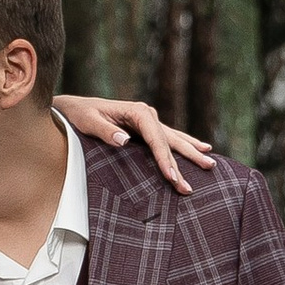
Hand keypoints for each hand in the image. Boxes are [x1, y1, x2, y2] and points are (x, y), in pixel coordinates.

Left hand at [53, 93, 213, 196]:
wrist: (74, 107)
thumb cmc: (79, 115)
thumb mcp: (87, 122)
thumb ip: (105, 131)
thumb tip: (124, 140)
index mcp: (136, 112)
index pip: (156, 139)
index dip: (165, 159)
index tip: (172, 177)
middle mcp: (146, 114)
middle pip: (171, 140)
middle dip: (186, 159)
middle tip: (202, 175)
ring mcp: (149, 120)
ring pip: (175, 139)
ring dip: (192, 152)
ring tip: (210, 163)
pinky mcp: (147, 127)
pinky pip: (169, 138)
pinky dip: (186, 144)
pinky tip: (202, 147)